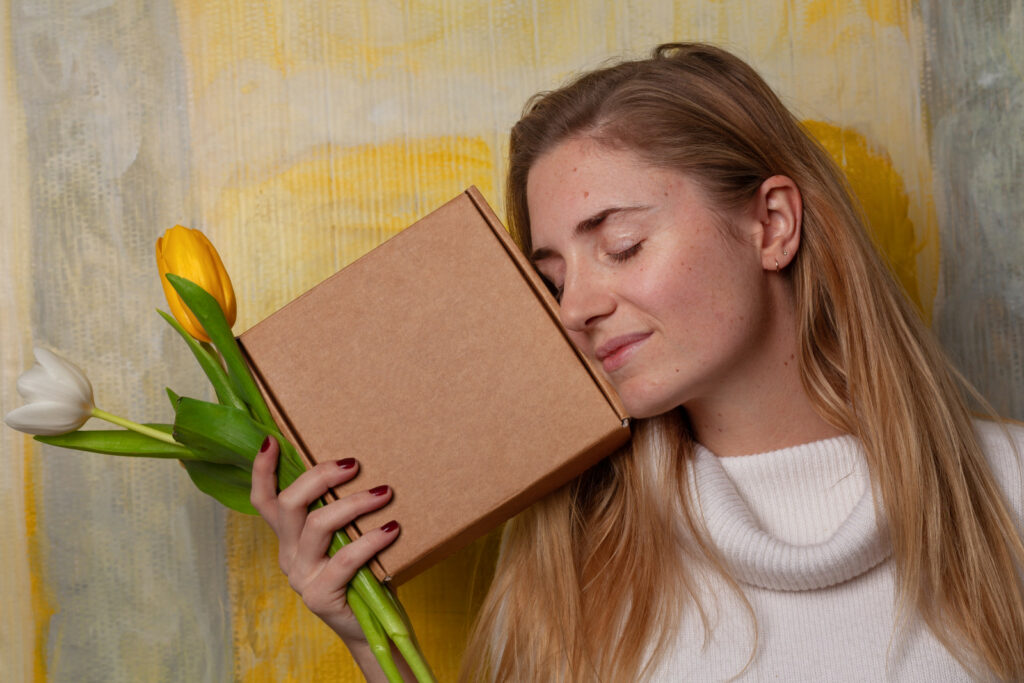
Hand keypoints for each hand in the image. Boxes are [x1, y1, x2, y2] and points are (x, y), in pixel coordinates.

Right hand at [250, 435, 399, 641]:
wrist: (373, 628)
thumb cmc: (364, 572)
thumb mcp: (347, 536)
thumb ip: (342, 511)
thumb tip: (362, 466)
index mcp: (289, 537)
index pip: (265, 501)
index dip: (262, 470)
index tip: (272, 439)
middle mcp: (288, 555)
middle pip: (289, 504)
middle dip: (320, 477)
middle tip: (354, 464)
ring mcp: (302, 576)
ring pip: (317, 525)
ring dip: (354, 503)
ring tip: (384, 493)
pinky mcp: (320, 595)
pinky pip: (345, 558)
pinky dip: (371, 539)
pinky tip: (392, 528)